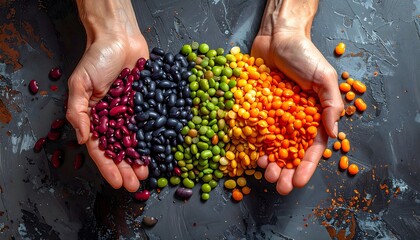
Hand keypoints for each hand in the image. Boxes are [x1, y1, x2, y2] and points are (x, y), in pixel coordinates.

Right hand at [66, 0, 148, 191]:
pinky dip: (157, 140)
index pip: (101, 149)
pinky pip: (153, 125)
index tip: (116, 183)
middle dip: (127, 169)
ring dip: (142, 159)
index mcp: (96, 119)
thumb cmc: (96, 59)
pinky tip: (162, 152)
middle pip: (121, 150)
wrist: (120, 38)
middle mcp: (115, 120)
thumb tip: (82, 140)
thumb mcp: (79, 84)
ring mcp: (133, 114)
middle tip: (136, 184)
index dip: (108, 167)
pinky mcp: (149, 105)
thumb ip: (78, 112)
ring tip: (148, 174)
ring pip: (138, 142)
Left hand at [251, 0, 342, 194]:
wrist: (277, 38)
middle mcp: (294, 121)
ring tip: (265, 175)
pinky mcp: (257, 111)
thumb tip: (334, 133)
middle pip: (291, 153)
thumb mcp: (324, 77)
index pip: (313, 148)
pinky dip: (254, 146)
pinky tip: (251, 158)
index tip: (298, 182)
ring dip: (269, 164)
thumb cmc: (304, 55)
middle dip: (285, 172)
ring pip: (272, 148)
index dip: (306, 167)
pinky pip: (255, 132)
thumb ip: (331, 104)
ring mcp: (274, 118)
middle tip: (278, 187)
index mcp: (314, 117)